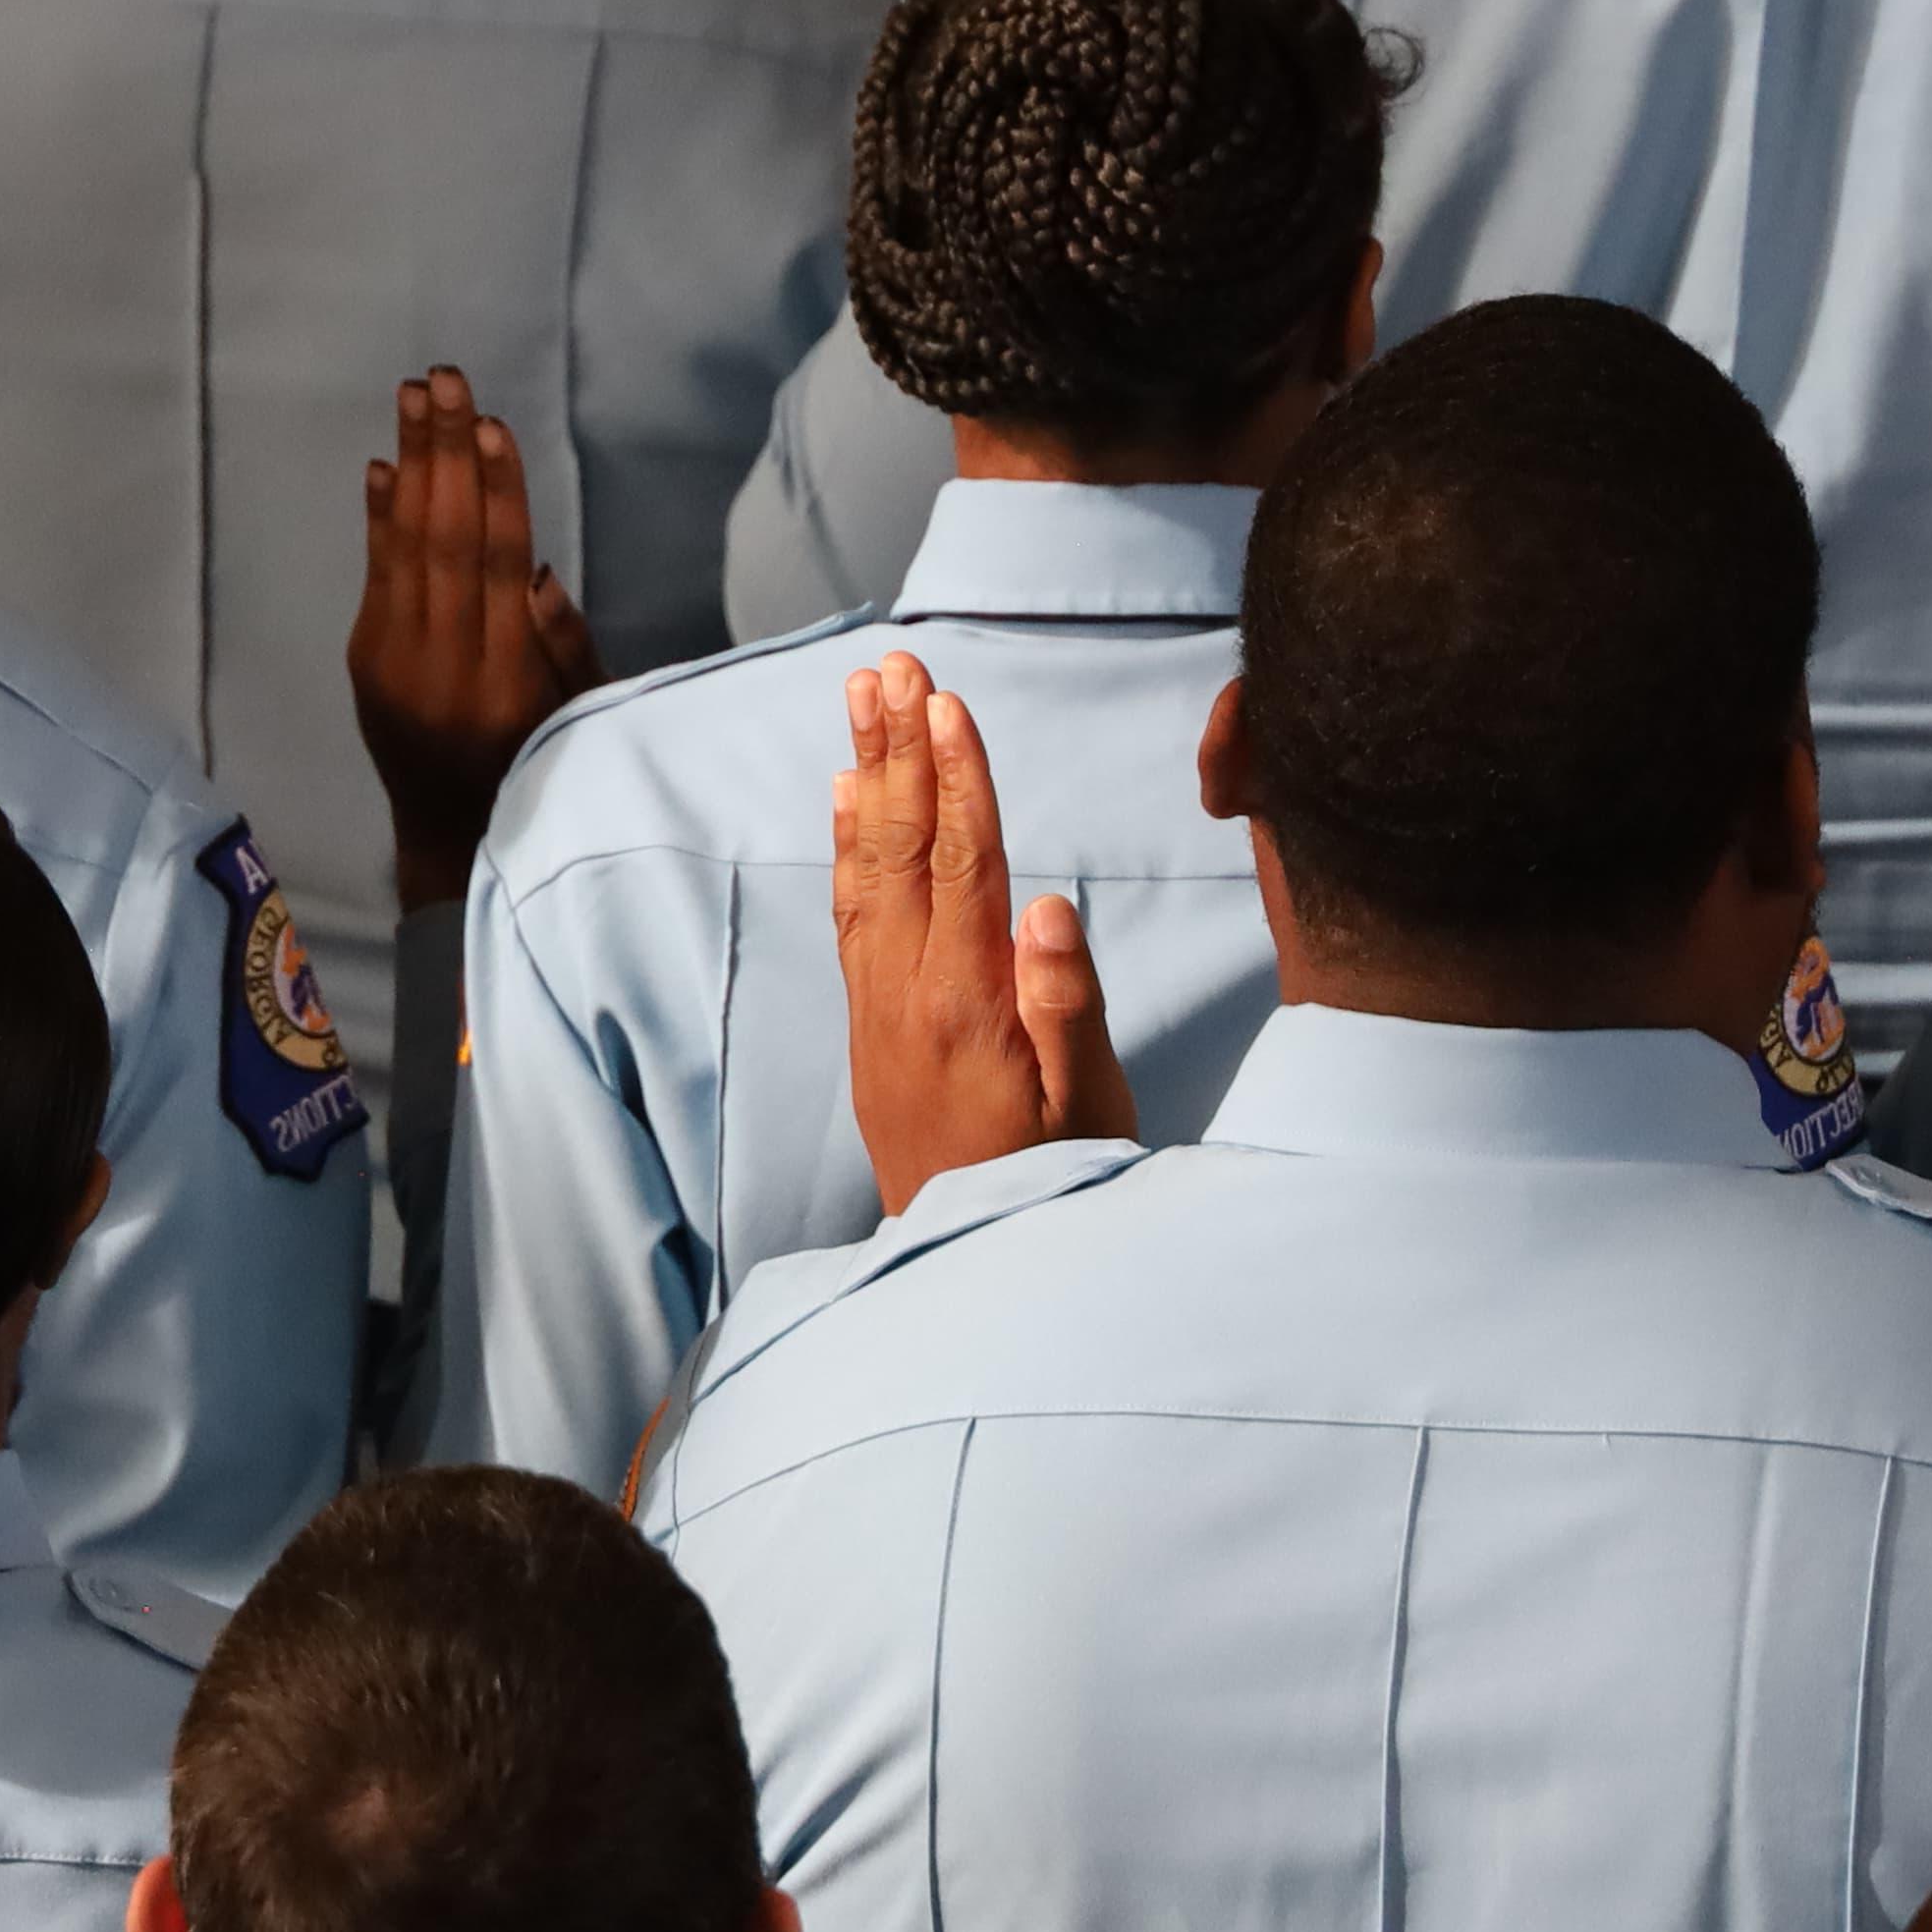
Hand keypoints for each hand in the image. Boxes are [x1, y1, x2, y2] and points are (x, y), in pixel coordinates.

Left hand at [350, 369, 598, 908]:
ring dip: (410, 467)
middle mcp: (444, 665)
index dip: (495, 490)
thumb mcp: (582, 721)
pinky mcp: (366, 662)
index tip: (492, 424)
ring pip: (405, 548)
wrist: (453, 844)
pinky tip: (382, 469)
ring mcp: (395, 664)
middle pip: (444, 540)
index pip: (496, 565)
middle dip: (445, 454)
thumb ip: (564, 649)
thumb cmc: (543, 773)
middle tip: (443, 379)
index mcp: (505, 680)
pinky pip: (374, 576)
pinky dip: (378, 519)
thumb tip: (533, 568)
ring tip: (414, 398)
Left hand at [832, 655, 1135, 1211]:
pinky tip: (842, 796)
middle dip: (898, 749)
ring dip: (863, 778)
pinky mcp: (869, 1025)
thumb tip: (1049, 905)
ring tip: (860, 700)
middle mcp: (906, 996)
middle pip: (900, 849)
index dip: (956, 779)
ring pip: (866, 870)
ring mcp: (878, 1009)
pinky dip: (845, 846)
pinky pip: (849, 915)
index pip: (962, 866)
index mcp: (966, 1006)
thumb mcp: (1089, 1110)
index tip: (945, 701)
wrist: (969, 1265)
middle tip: (889, 666)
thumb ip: (1068, 1007)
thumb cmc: (1055, 1183)